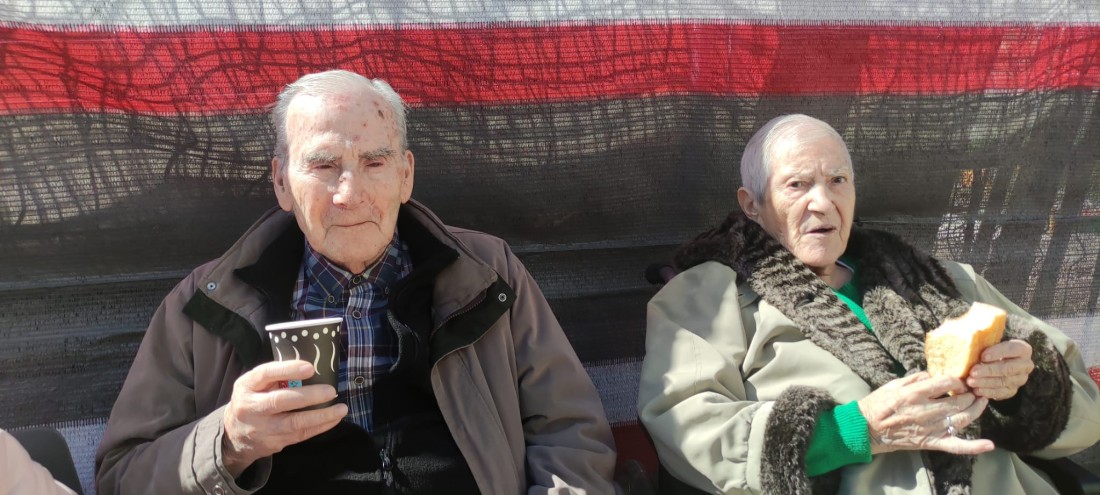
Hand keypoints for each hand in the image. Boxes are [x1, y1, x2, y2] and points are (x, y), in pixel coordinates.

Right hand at [222, 360, 347, 476]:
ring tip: (341, 408)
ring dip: (321, 415)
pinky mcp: (273, 443)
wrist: (234, 435)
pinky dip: (320, 426)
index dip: (288, 370)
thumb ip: (275, 376)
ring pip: (294, 423)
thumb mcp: (254, 384)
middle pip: (280, 401)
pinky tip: (334, 419)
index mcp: (246, 386)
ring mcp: (262, 428)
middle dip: (309, 396)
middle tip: (331, 391)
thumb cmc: (252, 400)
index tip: (310, 368)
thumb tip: (312, 367)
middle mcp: (251, 407)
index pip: (265, 374)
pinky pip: (300, 435)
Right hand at [857, 372, 993, 455]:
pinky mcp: (932, 442)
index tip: (959, 380)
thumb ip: (915, 379)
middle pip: (959, 401)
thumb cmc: (877, 404)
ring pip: (963, 418)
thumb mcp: (893, 384)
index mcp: (915, 394)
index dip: (958, 380)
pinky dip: (974, 446)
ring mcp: (931, 428)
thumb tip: (933, 375)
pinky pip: (956, 445)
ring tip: (981, 401)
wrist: (867, 429)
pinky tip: (988, 444)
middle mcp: (926, 410)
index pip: (947, 383)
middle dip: (970, 393)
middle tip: (973, 390)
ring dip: (976, 409)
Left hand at [967, 339, 1033, 400]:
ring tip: (971, 381)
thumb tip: (971, 338)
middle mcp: (1025, 365)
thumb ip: (983, 339)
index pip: (1013, 349)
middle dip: (989, 370)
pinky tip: (976, 390)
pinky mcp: (1012, 390)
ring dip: (986, 382)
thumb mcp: (988, 341)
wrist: (993, 361)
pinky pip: (1001, 393)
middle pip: (1008, 368)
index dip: (998, 353)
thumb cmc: (989, 348)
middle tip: (973, 372)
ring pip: (1004, 381)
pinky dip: (988, 392)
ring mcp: (1020, 379)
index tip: (983, 356)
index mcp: (1023, 349)